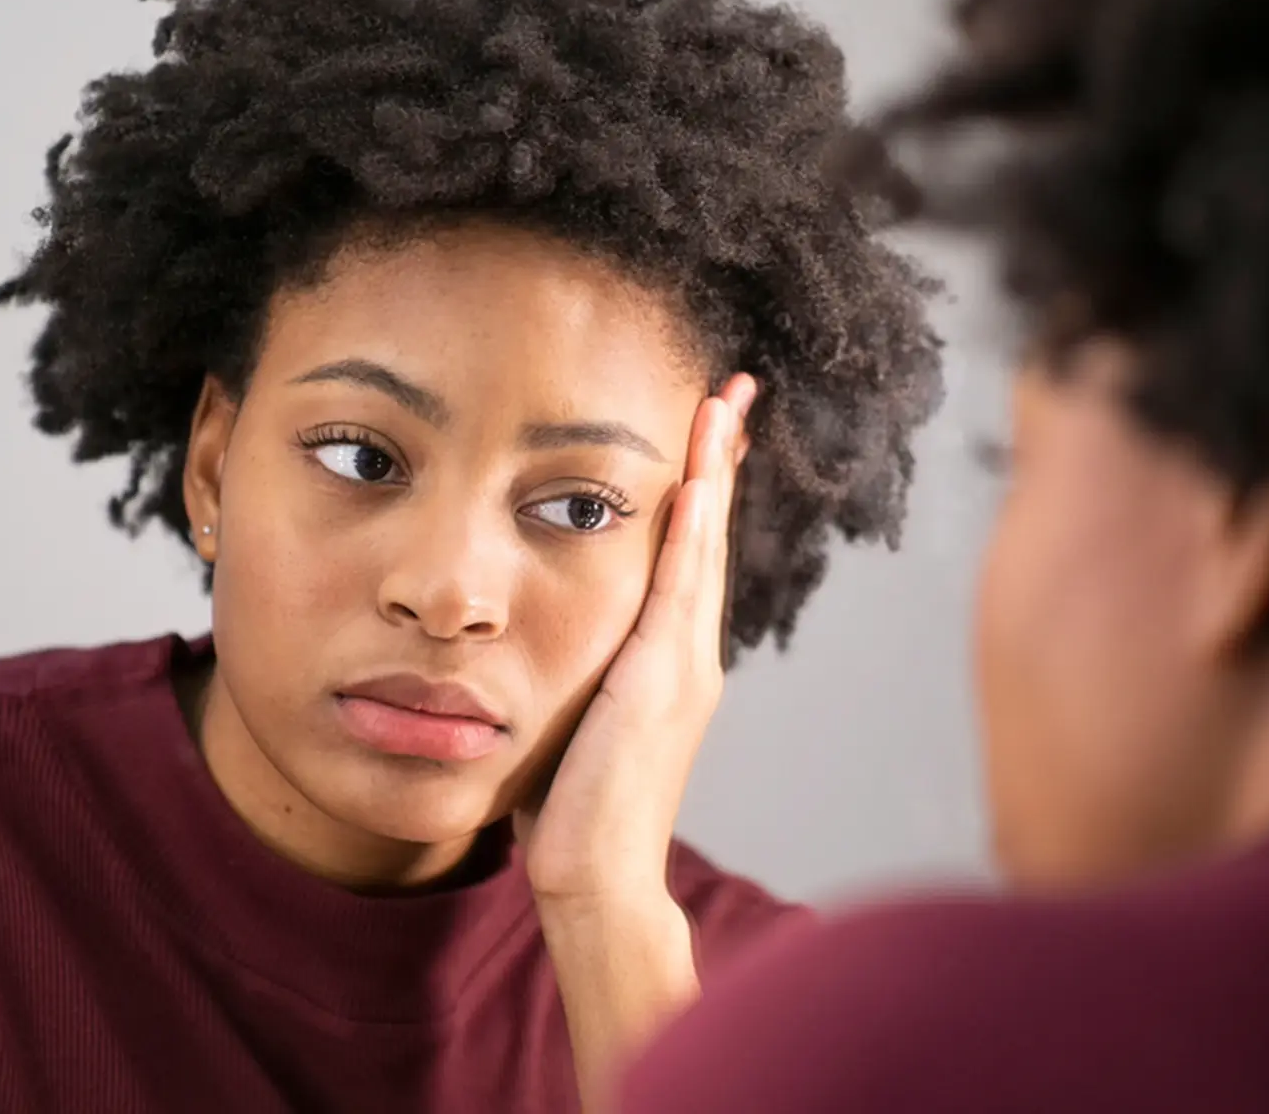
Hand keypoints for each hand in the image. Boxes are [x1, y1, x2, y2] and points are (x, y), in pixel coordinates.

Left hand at [514, 372, 756, 907]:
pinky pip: (679, 590)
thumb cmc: (572, 810)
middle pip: (706, 537)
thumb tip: (537, 631)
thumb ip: (575, 671)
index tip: (701, 426)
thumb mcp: (572, 719)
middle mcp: (686, 654)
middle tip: (731, 389)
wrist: (595, 880)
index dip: (697, 488)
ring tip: (720, 405)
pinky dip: (692, 531)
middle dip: (718, 460)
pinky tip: (695, 480)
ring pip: (700, 549)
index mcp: (665, 660)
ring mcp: (682, 667)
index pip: (684, 554)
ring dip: (711, 474)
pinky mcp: (661, 683)